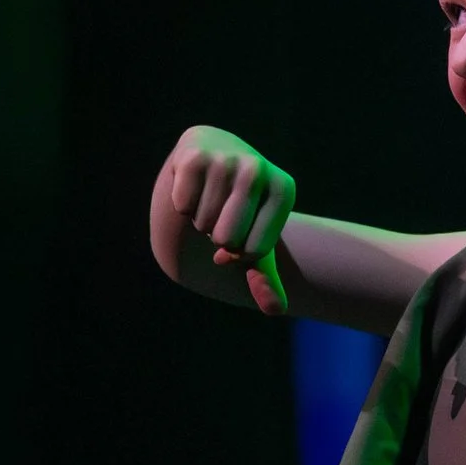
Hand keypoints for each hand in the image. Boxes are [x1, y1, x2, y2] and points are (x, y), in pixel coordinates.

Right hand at [153, 126, 296, 314]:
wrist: (215, 154)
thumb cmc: (240, 208)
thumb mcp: (255, 241)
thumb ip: (264, 278)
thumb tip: (276, 310)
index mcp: (283, 190)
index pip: (253, 251)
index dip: (239, 251)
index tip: (242, 228)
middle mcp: (258, 169)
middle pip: (227, 239)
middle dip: (218, 237)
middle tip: (223, 214)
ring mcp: (227, 159)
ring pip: (202, 224)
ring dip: (200, 221)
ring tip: (210, 199)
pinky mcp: (194, 156)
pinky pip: (182, 206)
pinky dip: (183, 204)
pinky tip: (194, 186)